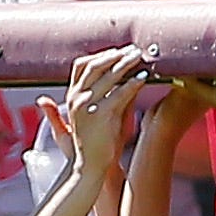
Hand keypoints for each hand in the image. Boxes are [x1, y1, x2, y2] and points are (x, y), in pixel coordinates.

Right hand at [57, 45, 143, 181]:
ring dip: (127, 63)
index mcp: (71, 97)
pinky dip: (133, 83)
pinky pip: (120, 93)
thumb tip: (105, 81)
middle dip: (115, 55)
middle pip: (96, 65)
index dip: (100, 55)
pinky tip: (144, 77)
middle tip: (133, 50)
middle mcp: (77, 98)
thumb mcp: (89, 117)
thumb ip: (99, 95)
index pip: (81, 65)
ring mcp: (88, 106)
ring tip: (141, 57)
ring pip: (109, 76)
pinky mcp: (102, 115)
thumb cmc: (92, 142)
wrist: (90, 166)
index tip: (118, 51)